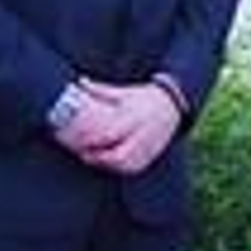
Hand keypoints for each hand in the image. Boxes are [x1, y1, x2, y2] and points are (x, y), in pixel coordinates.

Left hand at [58, 79, 180, 175]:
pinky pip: (134, 168)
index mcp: (133, 118)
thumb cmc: (144, 98)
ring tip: (93, 158)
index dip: (92, 141)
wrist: (172, 105)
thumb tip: (81, 82)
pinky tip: (108, 164)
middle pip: (118, 155)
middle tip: (83, 153)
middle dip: (98, 158)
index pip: (109, 134)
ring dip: (107, 165)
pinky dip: (119, 168)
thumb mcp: (124, 93)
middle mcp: (142, 134)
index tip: (78, 141)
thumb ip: (100, 90)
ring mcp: (148, 146)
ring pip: (126, 164)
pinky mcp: (151, 154)